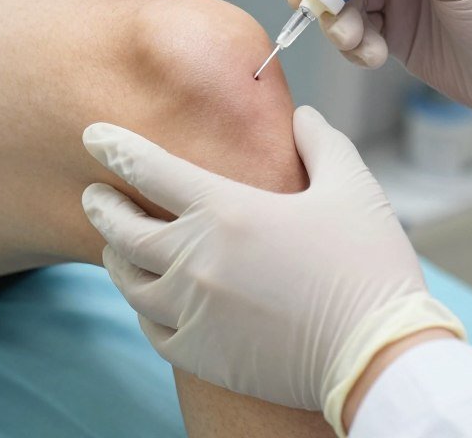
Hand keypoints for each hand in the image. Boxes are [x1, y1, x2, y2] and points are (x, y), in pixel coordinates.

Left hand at [81, 106, 463, 435]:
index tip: (93, 135)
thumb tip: (300, 116)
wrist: (378, 356)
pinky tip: (150, 299)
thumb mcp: (352, 185)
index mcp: (227, 210)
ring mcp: (193, 311)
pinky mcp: (200, 353)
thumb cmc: (368, 266)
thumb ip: (319, 142)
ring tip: (117, 246)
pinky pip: (150, 327)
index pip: (149, 169)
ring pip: (128, 280)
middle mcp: (196, 259)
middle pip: (122, 228)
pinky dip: (143, 306)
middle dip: (101, 205)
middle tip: (93, 194)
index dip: (115, 147)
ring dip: (116, 256)